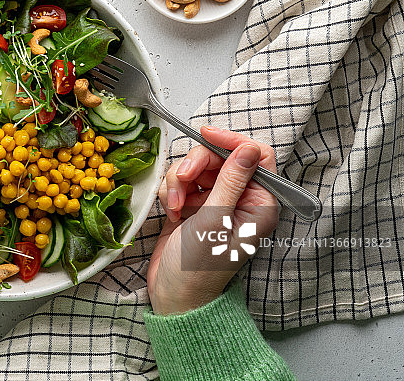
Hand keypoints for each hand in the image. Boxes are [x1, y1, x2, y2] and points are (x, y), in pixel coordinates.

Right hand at [147, 126, 278, 314]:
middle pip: (220, 157)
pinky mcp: (193, 205)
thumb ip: (231, 181)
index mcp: (259, 204)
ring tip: (175, 205)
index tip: (205, 135)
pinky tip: (171, 210)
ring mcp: (215, 201)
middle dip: (196, 165)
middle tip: (184, 180)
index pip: (256, 155)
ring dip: (180, 180)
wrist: (174, 295)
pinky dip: (172, 189)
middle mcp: (240, 199)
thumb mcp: (216, 220)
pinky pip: (182, 180)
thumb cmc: (200, 267)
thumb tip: (248, 148)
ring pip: (197, 166)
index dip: (231, 142)